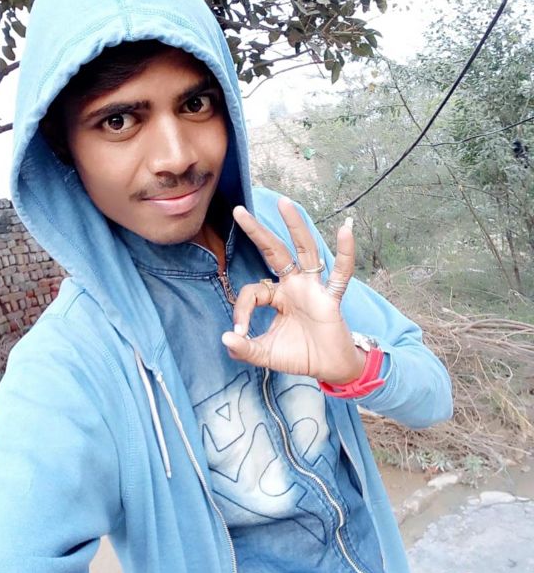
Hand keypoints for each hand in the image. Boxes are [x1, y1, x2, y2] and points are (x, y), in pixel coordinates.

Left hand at [221, 198, 365, 384]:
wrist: (330, 369)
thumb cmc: (300, 355)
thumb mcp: (266, 354)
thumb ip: (245, 349)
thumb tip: (225, 339)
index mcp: (277, 296)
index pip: (254, 291)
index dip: (242, 310)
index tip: (239, 333)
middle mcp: (294, 285)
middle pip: (274, 251)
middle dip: (257, 231)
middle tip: (238, 210)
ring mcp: (313, 288)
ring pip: (305, 251)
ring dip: (295, 227)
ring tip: (285, 203)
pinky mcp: (330, 298)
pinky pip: (340, 273)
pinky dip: (345, 253)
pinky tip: (346, 230)